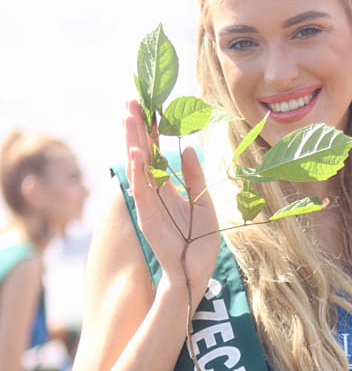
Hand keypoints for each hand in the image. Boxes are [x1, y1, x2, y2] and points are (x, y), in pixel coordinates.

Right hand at [125, 101, 220, 309]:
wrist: (195, 273)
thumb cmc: (200, 244)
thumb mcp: (204, 204)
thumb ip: (195, 177)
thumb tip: (189, 147)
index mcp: (167, 188)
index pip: (157, 151)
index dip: (153, 129)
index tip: (149, 103)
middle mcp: (154, 192)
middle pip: (143, 152)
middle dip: (137, 126)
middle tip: (131, 98)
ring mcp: (148, 204)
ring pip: (137, 166)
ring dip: (132, 139)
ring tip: (128, 114)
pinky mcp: (147, 218)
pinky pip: (140, 190)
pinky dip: (137, 171)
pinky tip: (135, 151)